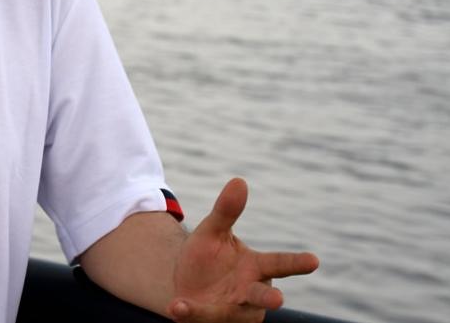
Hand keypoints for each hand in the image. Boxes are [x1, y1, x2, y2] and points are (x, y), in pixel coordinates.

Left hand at [169, 178, 318, 321]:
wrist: (185, 282)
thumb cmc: (208, 257)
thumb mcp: (212, 232)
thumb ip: (226, 211)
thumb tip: (239, 180)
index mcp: (256, 267)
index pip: (279, 263)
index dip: (296, 263)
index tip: (314, 260)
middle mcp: (250, 292)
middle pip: (262, 295)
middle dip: (270, 298)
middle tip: (278, 299)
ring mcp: (235, 310)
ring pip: (231, 312)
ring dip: (217, 311)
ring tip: (201, 306)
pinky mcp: (214, 321)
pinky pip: (203, 318)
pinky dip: (189, 313)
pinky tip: (176, 308)